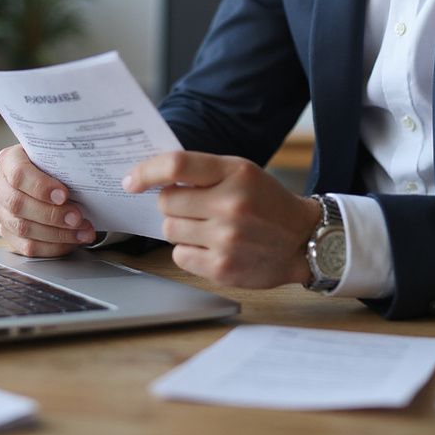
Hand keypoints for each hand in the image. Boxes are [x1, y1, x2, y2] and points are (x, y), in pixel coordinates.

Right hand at [0, 144, 96, 256]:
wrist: (51, 176)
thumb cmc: (57, 164)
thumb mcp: (61, 155)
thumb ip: (68, 158)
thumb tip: (103, 170)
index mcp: (9, 160)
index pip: (18, 174)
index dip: (41, 186)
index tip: (64, 194)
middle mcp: (0, 185)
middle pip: (18, 204)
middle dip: (52, 214)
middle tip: (78, 217)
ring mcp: (1, 211)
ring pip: (23, 228)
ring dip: (57, 233)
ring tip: (83, 231)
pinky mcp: (8, 233)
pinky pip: (27, 248)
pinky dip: (53, 247)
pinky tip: (73, 241)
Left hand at [122, 151, 319, 288]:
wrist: (303, 241)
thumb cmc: (266, 202)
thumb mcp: (241, 172)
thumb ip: (203, 171)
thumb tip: (153, 178)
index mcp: (235, 172)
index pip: (176, 165)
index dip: (146, 171)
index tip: (131, 180)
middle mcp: (231, 204)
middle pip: (167, 202)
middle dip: (172, 203)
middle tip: (193, 206)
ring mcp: (226, 238)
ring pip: (169, 229)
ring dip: (180, 227)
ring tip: (206, 226)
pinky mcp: (222, 268)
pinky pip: (180, 256)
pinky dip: (189, 251)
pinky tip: (211, 246)